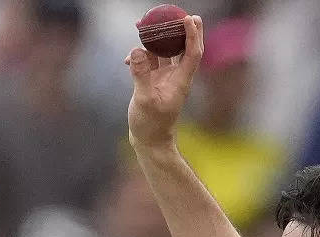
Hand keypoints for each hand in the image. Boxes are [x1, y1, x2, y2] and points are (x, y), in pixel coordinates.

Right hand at [124, 15, 203, 149]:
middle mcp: (176, 77)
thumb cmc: (151, 125)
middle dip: (179, 29)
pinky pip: (148, 61)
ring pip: (163, 51)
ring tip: (141, 24)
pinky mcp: (153, 81)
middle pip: (182, 48)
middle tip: (176, 12)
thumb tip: (137, 52)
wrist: (149, 141)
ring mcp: (165, 78)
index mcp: (181, 81)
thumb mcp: (144, 100)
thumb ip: (141, 75)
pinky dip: (139, 55)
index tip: (190, 18)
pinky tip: (126, 60)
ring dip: (154, 39)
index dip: (192, 35)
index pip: (192, 53)